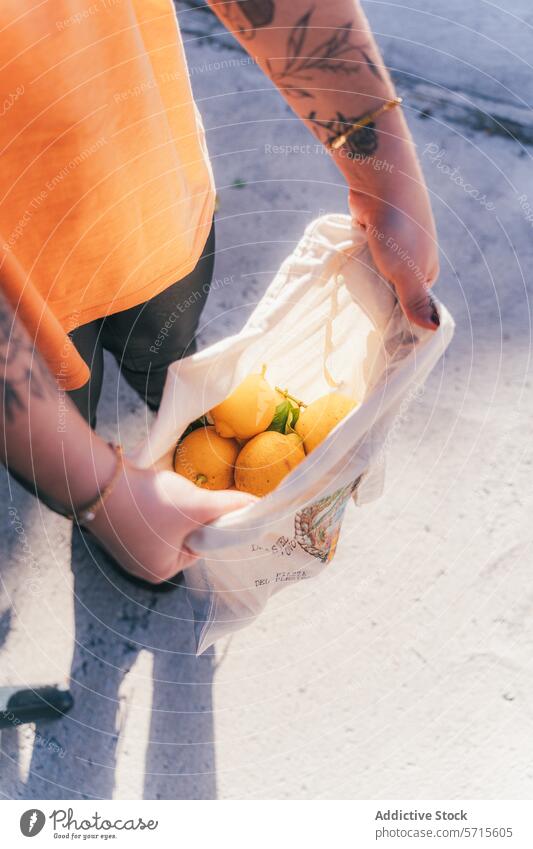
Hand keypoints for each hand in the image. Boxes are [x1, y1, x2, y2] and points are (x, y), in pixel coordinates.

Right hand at [89, 463, 254, 583]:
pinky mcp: (115, 528)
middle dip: (186, 513)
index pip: (199, 546)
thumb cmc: (150, 502)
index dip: (205, 522)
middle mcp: (142, 566)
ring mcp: (125, 548)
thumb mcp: (196, 504)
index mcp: (162, 572)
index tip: (202, 503)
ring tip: (161, 492)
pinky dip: (149, 503)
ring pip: (163, 524)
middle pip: (181, 535)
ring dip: (168, 506)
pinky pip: (143, 517)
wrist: (97, 481)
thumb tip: (258, 505)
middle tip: (181, 496)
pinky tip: (145, 491)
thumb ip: (228, 505)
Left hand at [348, 141, 439, 330]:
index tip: (378, 333)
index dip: (397, 318)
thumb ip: (415, 301)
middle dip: (378, 299)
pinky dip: (357, 263)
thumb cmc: (397, 231)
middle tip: (357, 318)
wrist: (380, 185)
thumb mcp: (406, 273)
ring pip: (376, 273)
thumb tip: (433, 329)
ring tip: (347, 299)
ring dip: (364, 281)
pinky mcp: (374, 234)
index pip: (412, 305)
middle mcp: (413, 259)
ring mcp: (393, 245)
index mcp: (427, 272)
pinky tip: (345, 275)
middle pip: (392, 290)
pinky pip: (365, 257)